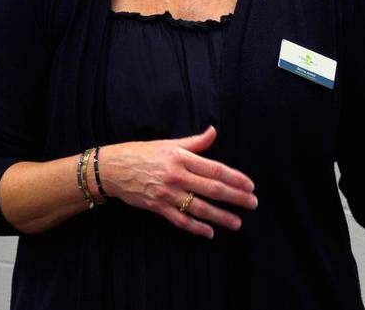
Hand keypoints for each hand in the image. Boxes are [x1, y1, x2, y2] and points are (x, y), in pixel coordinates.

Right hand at [99, 126, 256, 238]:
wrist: (112, 168)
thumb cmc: (141, 153)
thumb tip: (214, 131)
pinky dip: (196, 228)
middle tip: (252, 204)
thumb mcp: (168, 143)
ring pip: (199, 207)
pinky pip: (181, 220)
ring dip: (220, 216)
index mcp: (180, 157)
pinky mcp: (157, 207)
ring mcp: (167, 193)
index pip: (214, 169)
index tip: (250, 185)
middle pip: (212, 189)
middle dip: (235, 198)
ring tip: (237, 223)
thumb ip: (194, 142)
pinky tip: (209, 232)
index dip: (235, 178)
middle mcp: (176, 175)